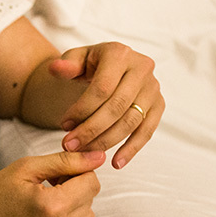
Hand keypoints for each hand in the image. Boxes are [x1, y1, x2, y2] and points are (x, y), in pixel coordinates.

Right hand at [0, 150, 103, 216]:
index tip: (56, 175)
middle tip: (46, 189)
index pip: (92, 183)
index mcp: (53, 206)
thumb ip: (65, 161)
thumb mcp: (26, 169)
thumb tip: (98, 157)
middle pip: (90, 202)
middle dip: (73, 191)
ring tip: (44, 208)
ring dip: (72, 211)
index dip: (76, 173)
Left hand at [49, 42, 163, 168]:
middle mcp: (142, 68)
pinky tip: (116, 163)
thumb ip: (65, 64)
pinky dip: (132, 149)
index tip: (63, 125)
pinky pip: (147, 131)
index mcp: (119, 54)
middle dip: (91, 130)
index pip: (101, 88)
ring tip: (85, 153)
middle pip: (117, 107)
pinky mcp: (159, 105)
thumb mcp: (75, 59)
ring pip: (131, 121)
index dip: (82, 110)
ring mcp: (153, 88)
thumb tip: (56, 68)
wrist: (111, 66)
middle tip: (70, 145)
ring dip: (106, 141)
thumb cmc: (89, 64)